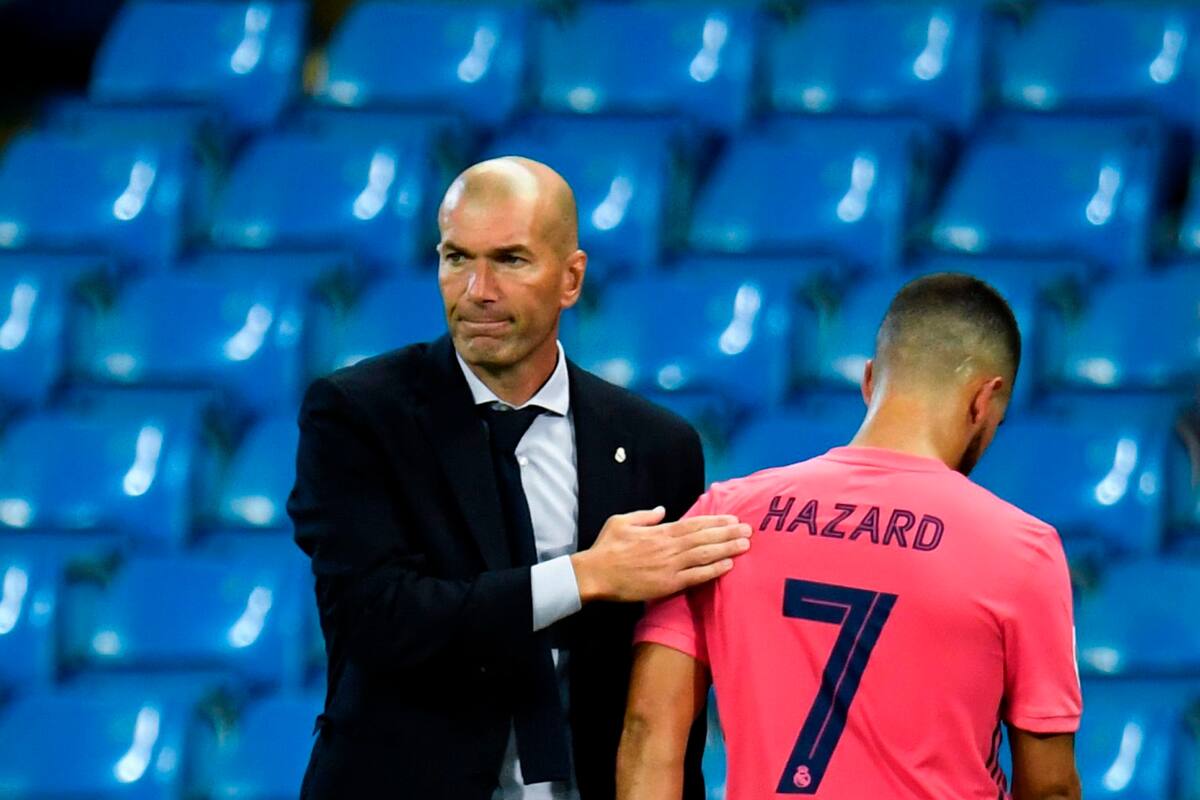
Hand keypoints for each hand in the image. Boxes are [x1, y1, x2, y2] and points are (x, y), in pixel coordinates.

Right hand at [571, 506, 751, 602]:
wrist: (595, 574)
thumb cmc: (606, 547)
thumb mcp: (622, 521)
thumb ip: (645, 516)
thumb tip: (662, 510)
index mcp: (659, 531)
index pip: (693, 524)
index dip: (714, 522)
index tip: (732, 519)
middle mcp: (669, 546)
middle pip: (704, 538)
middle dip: (728, 533)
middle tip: (749, 529)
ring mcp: (670, 565)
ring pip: (704, 555)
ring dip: (727, 549)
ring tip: (746, 544)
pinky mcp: (668, 584)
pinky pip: (696, 576)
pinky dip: (714, 570)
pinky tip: (729, 566)